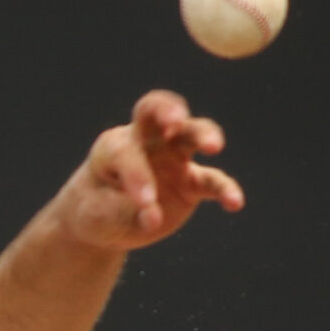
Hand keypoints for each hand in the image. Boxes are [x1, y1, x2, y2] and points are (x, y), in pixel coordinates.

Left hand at [57, 90, 243, 251]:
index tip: (145, 203)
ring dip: (204, 135)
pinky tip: (235, 202)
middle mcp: (145, 142)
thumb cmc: (94, 210)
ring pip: (191, 134)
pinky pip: (211, 181)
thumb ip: (119, 213)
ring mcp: (171, 157)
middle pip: (157, 110)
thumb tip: (153, 218)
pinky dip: (224, 190)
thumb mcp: (94, 216)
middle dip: (168, 110)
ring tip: (214, 146)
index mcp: (115, 146)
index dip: (137, 175)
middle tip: (176, 121)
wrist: (104, 220)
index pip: (128, 152)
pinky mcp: (190, 181)